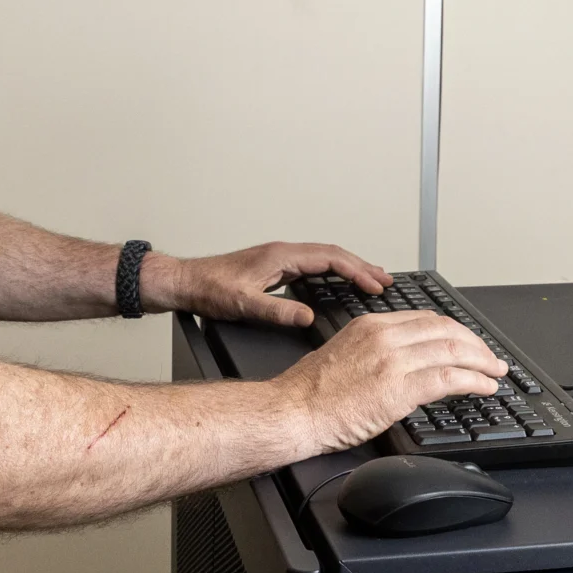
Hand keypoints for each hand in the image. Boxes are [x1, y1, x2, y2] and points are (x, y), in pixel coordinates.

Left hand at [146, 242, 391, 327]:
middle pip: (333, 255)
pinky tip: (339, 283)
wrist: (185, 283)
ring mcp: (279, 259)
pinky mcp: (274, 268)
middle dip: (362, 267)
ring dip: (349, 267)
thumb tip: (308, 319)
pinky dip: (333, 272)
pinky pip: (313, 266)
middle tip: (386, 281)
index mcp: (281, 256)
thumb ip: (277, 312)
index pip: (330, 258)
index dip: (356, 271)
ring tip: (372, 280)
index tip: (376, 284)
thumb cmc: (209, 289)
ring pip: (324, 258)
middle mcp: (283, 253)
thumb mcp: (243, 305)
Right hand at [274, 310, 505, 451]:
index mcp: (371, 325)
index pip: (426, 319)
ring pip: (453, 351)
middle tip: (490, 358)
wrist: (293, 411)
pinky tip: (483, 387)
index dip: (456, 331)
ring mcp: (392, 361)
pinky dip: (473, 381)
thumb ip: (374, 351)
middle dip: (475, 344)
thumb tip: (401, 363)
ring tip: (494, 373)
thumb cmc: (310, 392)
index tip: (468, 342)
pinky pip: (448, 378)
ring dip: (481, 362)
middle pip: (446, 330)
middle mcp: (384, 337)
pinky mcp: (398, 389)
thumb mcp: (344, 354)